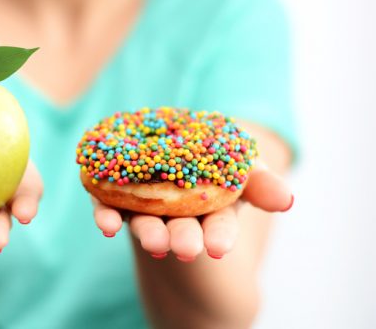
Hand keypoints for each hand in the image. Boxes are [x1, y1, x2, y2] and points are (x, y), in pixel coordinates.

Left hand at [91, 165, 292, 261]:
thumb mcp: (242, 164)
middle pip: (180, 230)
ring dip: (149, 234)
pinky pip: (106, 207)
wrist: (172, 143)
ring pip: (144, 223)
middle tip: (185, 250)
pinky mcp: (113, 194)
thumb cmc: (214, 159)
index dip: (220, 237)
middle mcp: (176, 214)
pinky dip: (106, 216)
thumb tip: (287, 200)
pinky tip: (107, 226)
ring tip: (153, 243)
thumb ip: (260, 182)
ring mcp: (143, 206)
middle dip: (184, 239)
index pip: (218, 227)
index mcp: (210, 210)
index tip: (220, 248)